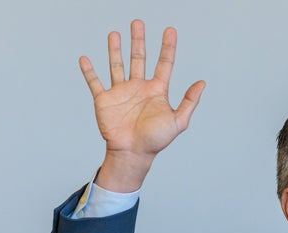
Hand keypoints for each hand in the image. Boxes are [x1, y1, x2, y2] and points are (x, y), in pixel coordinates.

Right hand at [79, 19, 204, 191]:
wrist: (132, 154)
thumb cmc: (155, 141)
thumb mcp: (178, 121)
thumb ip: (189, 101)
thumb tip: (202, 83)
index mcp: (156, 91)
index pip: (164, 63)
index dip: (168, 47)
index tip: (170, 30)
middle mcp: (138, 88)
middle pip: (139, 58)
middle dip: (138, 40)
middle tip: (137, 23)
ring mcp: (121, 92)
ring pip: (117, 65)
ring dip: (115, 50)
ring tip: (114, 34)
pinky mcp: (104, 100)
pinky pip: (95, 82)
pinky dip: (89, 71)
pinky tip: (85, 59)